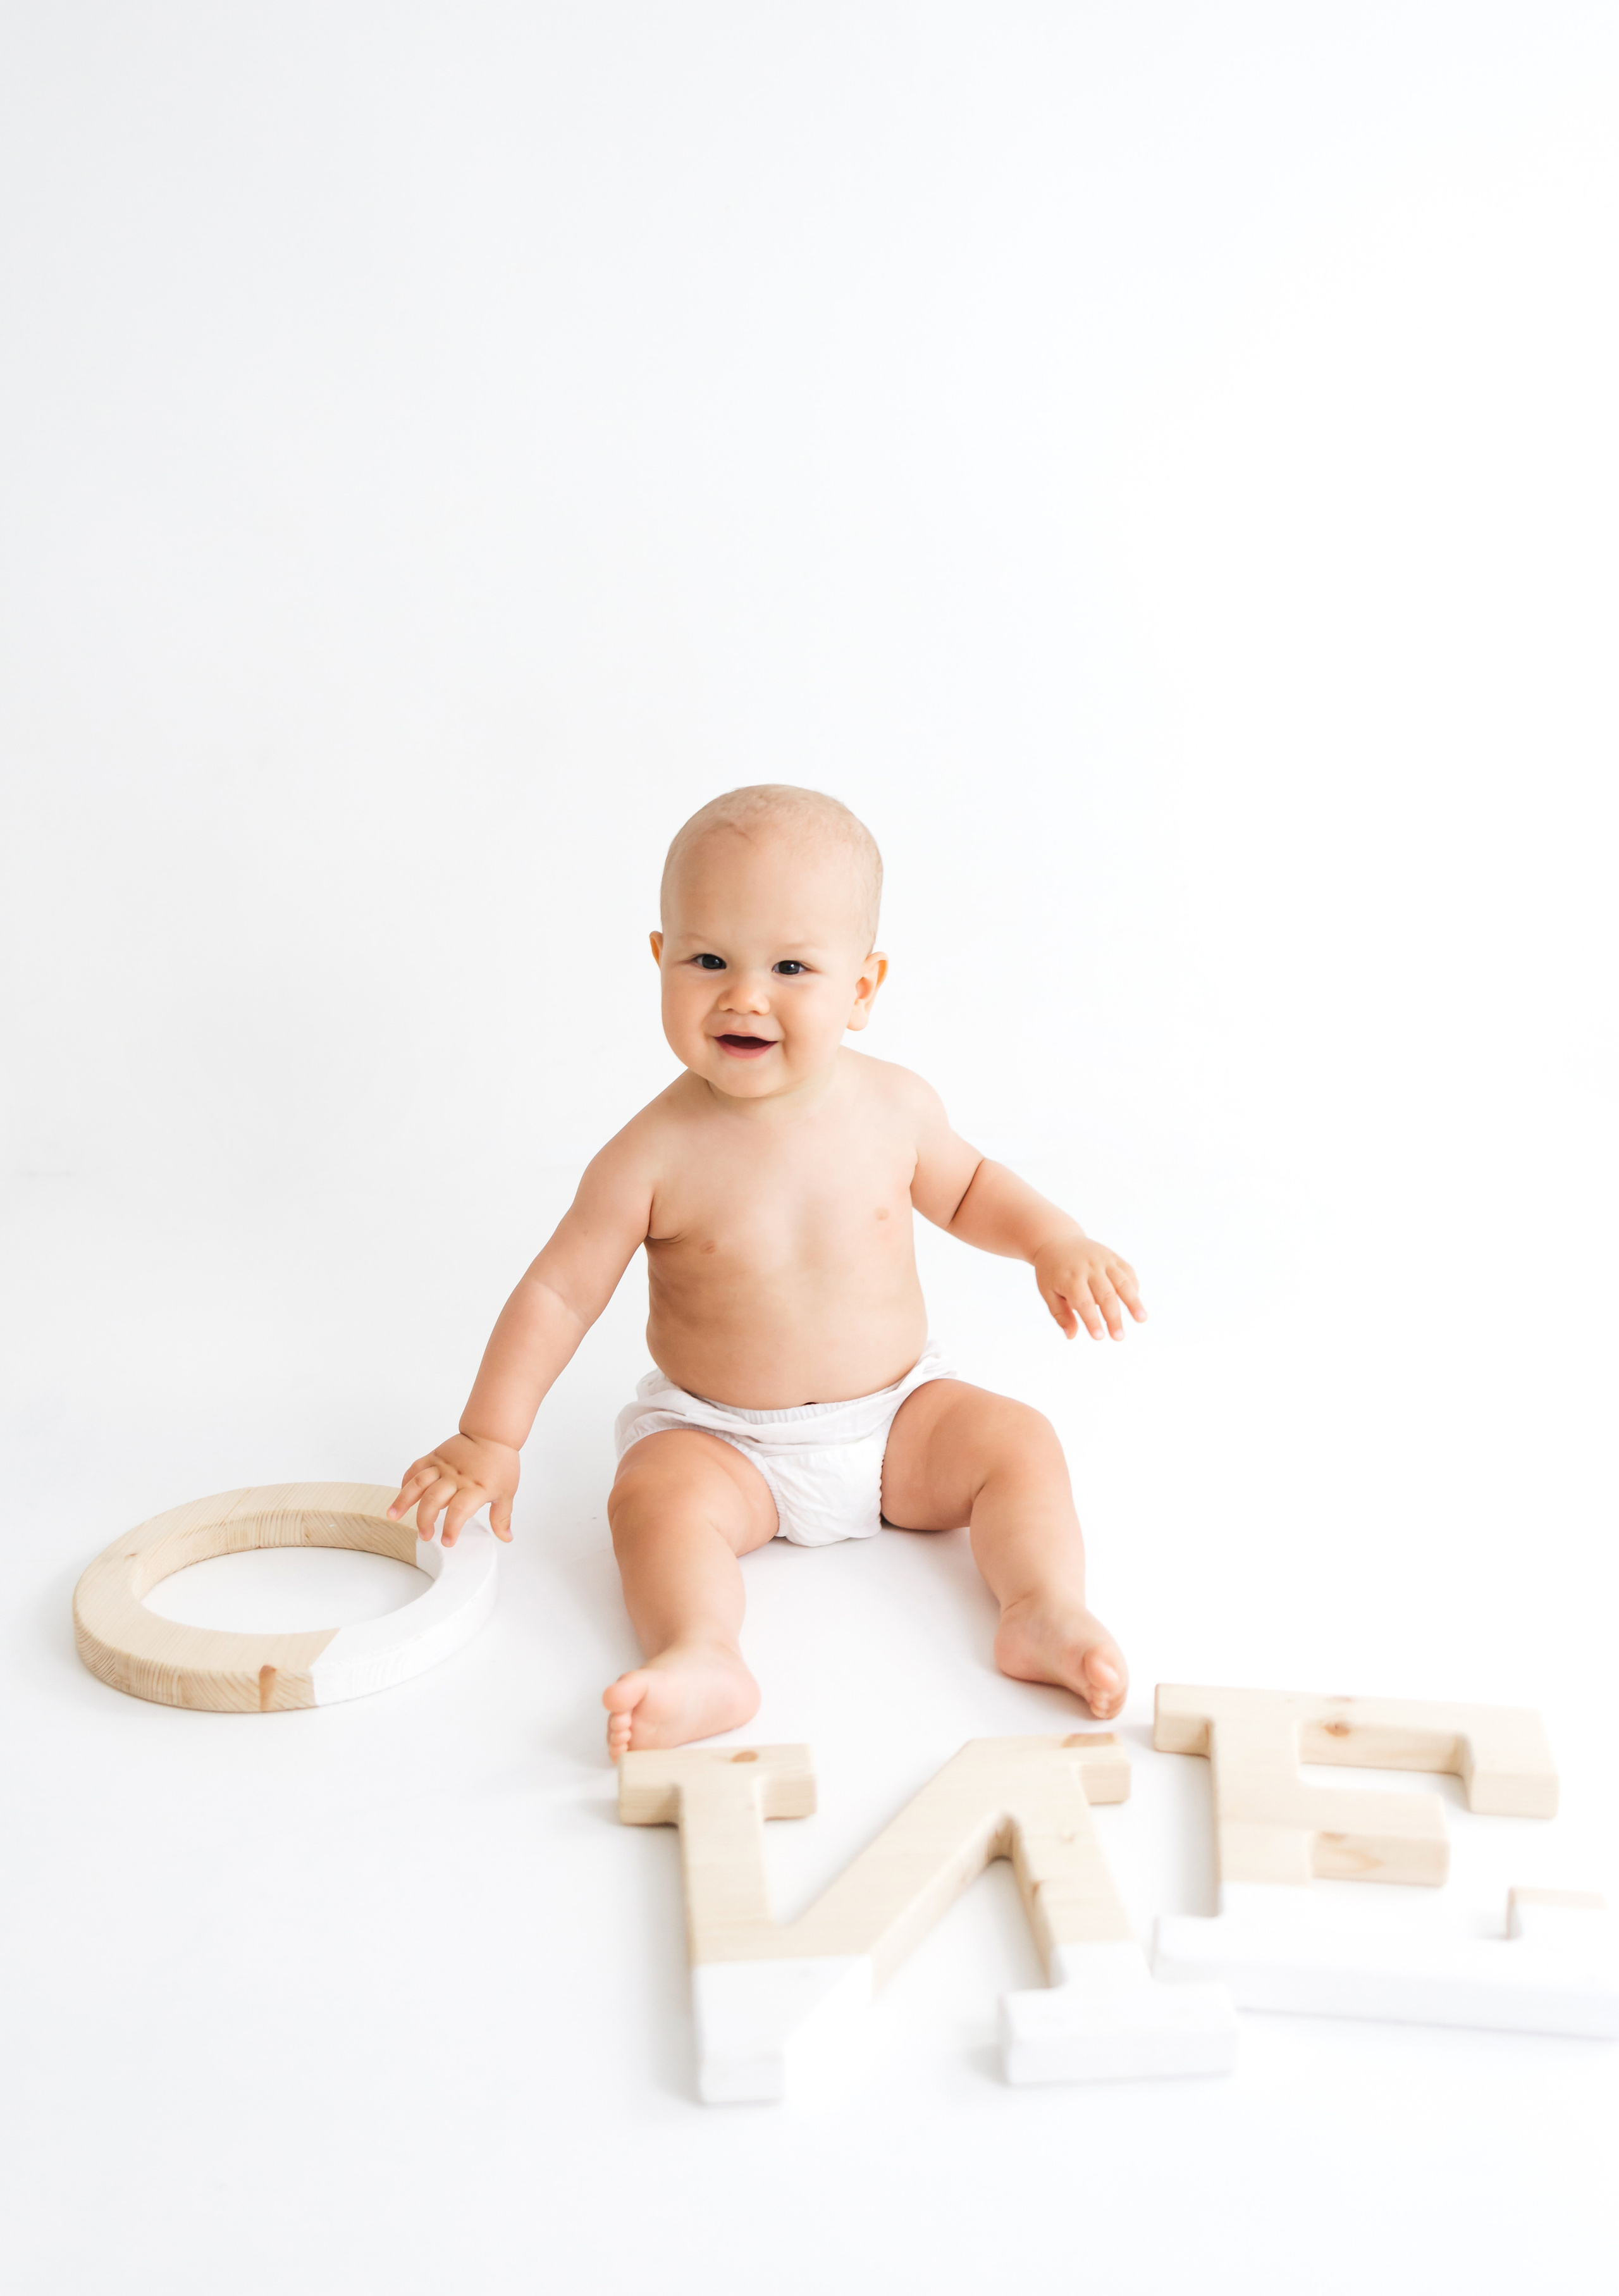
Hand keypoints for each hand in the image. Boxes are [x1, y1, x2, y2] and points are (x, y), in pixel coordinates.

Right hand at [388, 1432, 519, 1545]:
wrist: (492, 1434)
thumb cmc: (500, 1463)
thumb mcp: (507, 1492)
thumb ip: (501, 1517)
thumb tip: (506, 1538)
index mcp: (476, 1488)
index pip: (460, 1510)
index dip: (451, 1527)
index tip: (447, 1542)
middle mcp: (456, 1477)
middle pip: (434, 1499)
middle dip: (425, 1520)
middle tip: (424, 1535)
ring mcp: (443, 1466)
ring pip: (419, 1483)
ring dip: (404, 1500)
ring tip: (393, 1515)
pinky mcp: (434, 1457)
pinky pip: (416, 1468)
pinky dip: (406, 1481)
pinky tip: (401, 1494)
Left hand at [1034, 1235, 1146, 1341]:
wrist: (1057, 1241)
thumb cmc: (1052, 1272)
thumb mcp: (1048, 1292)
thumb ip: (1061, 1314)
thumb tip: (1071, 1336)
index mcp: (1070, 1277)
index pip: (1084, 1302)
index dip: (1093, 1321)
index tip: (1099, 1337)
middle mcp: (1088, 1267)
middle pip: (1106, 1295)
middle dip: (1114, 1318)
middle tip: (1119, 1337)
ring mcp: (1103, 1259)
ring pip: (1122, 1282)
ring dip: (1133, 1302)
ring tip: (1142, 1319)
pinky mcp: (1112, 1256)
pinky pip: (1127, 1272)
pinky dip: (1134, 1287)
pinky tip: (1136, 1304)